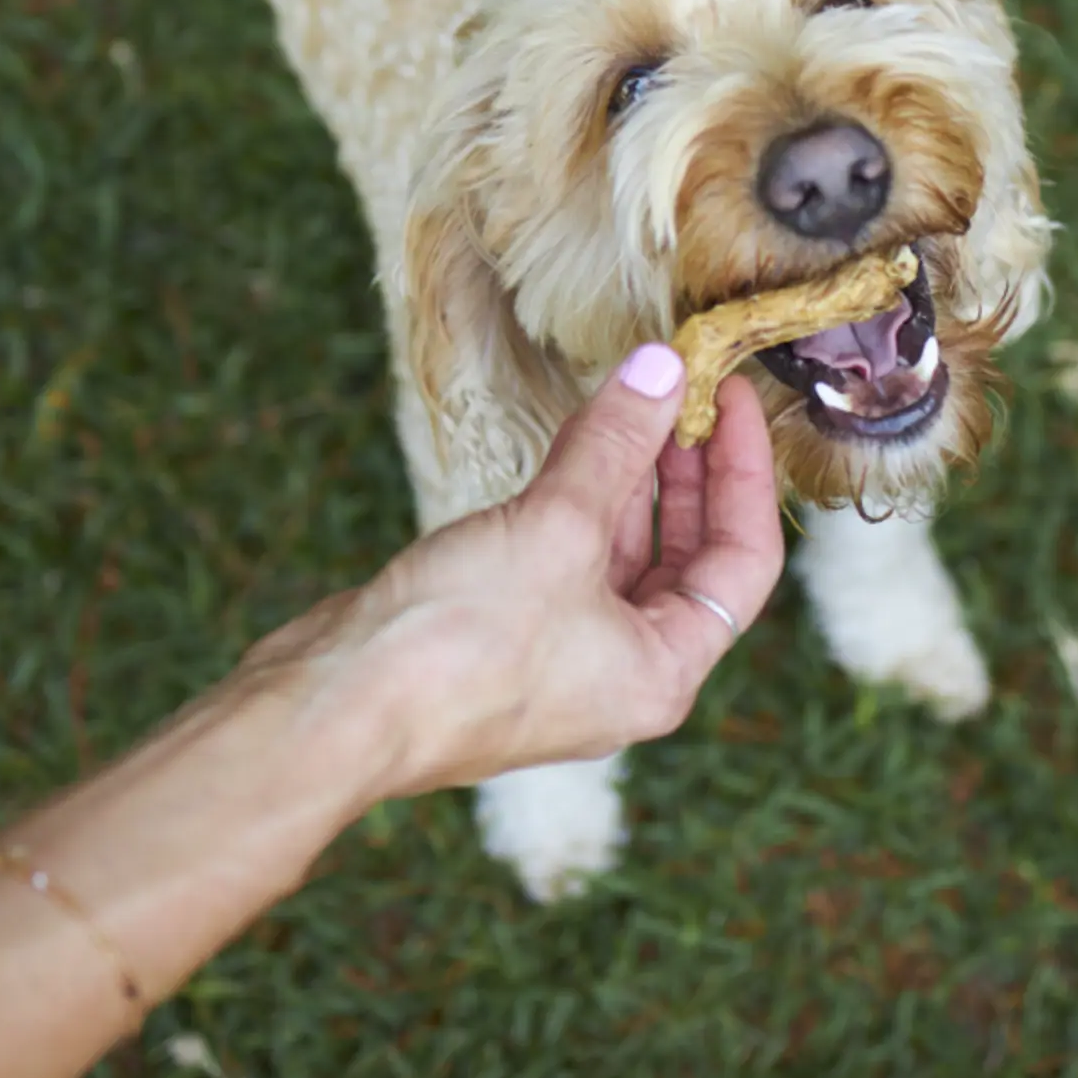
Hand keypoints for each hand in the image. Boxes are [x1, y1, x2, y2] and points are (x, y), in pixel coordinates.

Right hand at [245, 345, 785, 804]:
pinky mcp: (509, 636)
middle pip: (689, 557)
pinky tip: (575, 444)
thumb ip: (615, 444)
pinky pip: (568, 556)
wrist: (331, 708)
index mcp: (663, 672)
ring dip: (632, 478)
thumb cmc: (455, 644)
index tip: (734, 396)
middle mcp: (624, 673)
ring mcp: (563, 657)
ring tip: (637, 401)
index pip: (744, 560)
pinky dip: (580, 499)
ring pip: (625, 554)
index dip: (746, 470)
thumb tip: (663, 369)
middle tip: (689, 391)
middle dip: (690, 471)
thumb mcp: (556, 527)